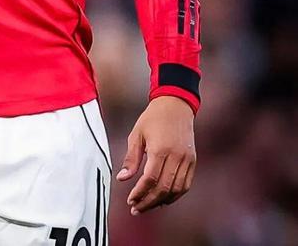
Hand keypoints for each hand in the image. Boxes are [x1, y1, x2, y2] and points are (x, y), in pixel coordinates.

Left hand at [117, 96, 195, 214]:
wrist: (175, 105)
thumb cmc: (153, 118)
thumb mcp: (137, 134)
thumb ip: (131, 158)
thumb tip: (122, 179)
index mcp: (160, 149)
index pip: (150, 179)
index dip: (140, 193)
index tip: (130, 200)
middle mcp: (176, 156)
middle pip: (164, 188)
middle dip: (148, 201)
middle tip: (136, 209)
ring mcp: (187, 159)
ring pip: (176, 190)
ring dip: (162, 201)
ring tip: (148, 205)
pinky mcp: (192, 160)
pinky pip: (186, 184)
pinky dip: (175, 195)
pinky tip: (163, 198)